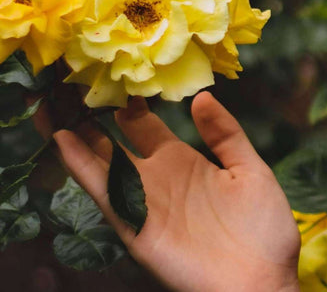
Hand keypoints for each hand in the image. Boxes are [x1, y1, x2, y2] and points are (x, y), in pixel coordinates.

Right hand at [49, 93, 300, 291]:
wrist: (264, 282)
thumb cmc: (264, 230)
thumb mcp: (250, 170)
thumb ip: (226, 135)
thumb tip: (203, 96)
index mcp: (185, 161)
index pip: (144, 126)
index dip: (128, 101)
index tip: (112, 69)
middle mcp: (158, 179)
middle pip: (113, 141)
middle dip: (91, 116)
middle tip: (68, 82)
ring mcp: (145, 201)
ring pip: (100, 163)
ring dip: (75, 136)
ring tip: (50, 104)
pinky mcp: (137, 227)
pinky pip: (107, 193)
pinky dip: (83, 167)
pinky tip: (64, 141)